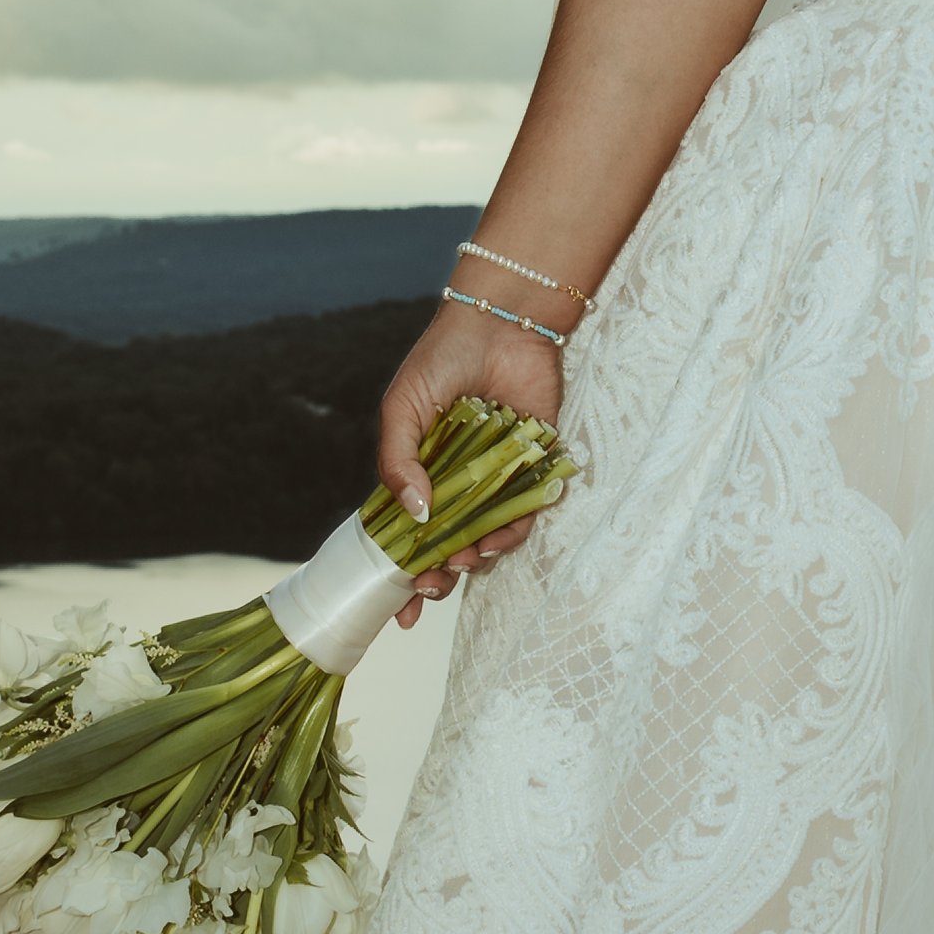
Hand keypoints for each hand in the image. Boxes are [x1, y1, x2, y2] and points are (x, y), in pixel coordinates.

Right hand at [377, 299, 566, 632]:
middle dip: (439, 576)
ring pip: (486, 537)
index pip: (408, 535)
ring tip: (464, 560)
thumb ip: (399, 463)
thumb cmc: (441, 360)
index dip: (402, 574)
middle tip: (433, 585)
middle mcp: (458, 482)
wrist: (500, 322)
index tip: (400, 611)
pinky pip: (525, 512)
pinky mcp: (534, 467)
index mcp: (421, 474)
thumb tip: (415, 516)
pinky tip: (495, 537)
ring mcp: (495, 478)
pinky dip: (512, 530)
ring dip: (474, 558)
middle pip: (448, 546)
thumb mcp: (402, 409)